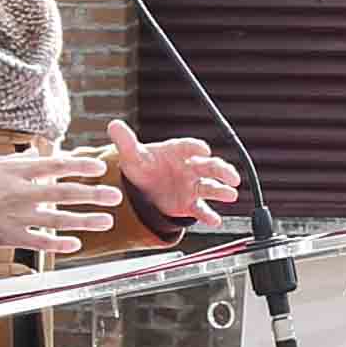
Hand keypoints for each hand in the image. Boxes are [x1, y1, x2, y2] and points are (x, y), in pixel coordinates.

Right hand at [0, 143, 116, 260]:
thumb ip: (19, 160)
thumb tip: (41, 154)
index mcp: (17, 172)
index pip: (55, 166)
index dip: (79, 166)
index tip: (99, 167)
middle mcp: (21, 193)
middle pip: (63, 193)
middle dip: (92, 194)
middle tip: (115, 195)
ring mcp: (17, 216)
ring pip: (57, 220)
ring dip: (85, 221)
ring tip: (107, 221)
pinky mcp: (11, 237)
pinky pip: (39, 242)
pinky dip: (58, 244)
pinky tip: (76, 245)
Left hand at [107, 120, 241, 224]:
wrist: (143, 189)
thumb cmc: (142, 167)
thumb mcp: (132, 155)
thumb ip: (126, 142)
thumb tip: (114, 125)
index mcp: (177, 152)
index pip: (189, 147)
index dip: (196, 147)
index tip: (203, 149)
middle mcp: (190, 168)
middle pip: (209, 166)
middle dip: (221, 170)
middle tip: (231, 176)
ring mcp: (192, 186)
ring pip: (210, 187)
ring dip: (222, 191)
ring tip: (231, 195)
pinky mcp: (190, 204)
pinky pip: (201, 210)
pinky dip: (209, 215)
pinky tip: (215, 220)